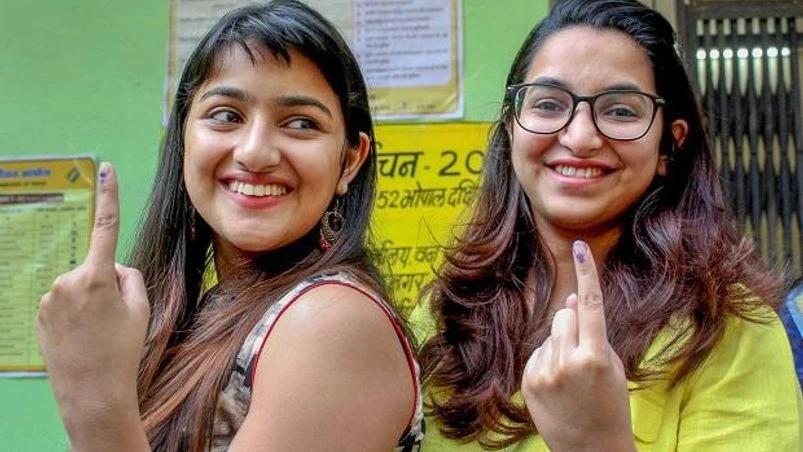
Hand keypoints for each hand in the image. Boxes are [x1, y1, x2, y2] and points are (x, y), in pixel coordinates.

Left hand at [36, 163, 149, 442]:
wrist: (91, 391)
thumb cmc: (122, 350)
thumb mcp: (140, 310)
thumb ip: (130, 278)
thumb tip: (115, 268)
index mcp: (97, 276)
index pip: (106, 227)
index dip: (109, 195)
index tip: (106, 169)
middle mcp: (68, 280)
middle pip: (96, 268)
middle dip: (107, 284)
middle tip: (115, 318)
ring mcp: (49, 297)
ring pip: (78, 286)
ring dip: (88, 300)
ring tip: (96, 332)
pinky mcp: (37, 312)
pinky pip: (62, 301)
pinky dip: (73, 313)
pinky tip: (79, 337)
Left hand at [521, 240, 633, 451]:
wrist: (591, 450)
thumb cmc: (609, 405)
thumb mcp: (611, 366)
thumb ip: (593, 332)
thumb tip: (573, 300)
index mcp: (594, 356)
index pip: (592, 306)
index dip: (587, 274)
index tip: (580, 248)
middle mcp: (566, 362)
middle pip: (566, 315)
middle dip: (575, 322)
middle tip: (585, 352)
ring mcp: (544, 372)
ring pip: (551, 332)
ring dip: (561, 342)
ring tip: (572, 374)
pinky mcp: (528, 380)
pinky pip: (538, 351)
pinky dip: (548, 359)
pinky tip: (558, 383)